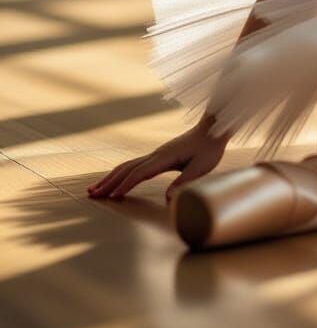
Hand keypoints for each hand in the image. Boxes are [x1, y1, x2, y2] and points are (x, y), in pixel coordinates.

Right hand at [87, 124, 227, 203]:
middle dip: (109, 182)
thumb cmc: (209, 148)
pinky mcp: (158, 155)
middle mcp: (156, 154)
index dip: (125, 185)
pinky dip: (120, 173)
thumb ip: (185, 182)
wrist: (213, 128)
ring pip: (127, 166)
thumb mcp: (201, 167)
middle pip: (127, 169)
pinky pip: (134, 165)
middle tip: (92, 196)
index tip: (112, 197)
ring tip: (94, 190)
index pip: (140, 173)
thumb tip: (167, 199)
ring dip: (110, 177)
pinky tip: (116, 180)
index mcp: (165, 157)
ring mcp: (156, 154)